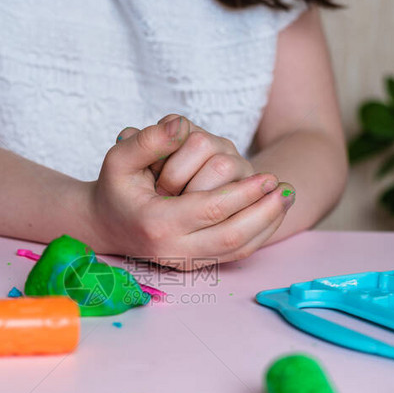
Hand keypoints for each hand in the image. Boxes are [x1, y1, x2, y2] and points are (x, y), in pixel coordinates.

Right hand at [89, 116, 294, 269]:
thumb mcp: (119, 157)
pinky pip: (236, 254)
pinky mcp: (197, 265)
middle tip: (287, 189)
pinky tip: (273, 213)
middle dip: (264, 213)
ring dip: (268, 225)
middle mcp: (173, 250)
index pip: (211, 211)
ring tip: (288, 199)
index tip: (269, 176)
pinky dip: (260, 235)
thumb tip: (181, 127)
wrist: (105, 224)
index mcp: (156, 224)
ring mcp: (186, 262)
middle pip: (232, 236)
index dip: (243, 194)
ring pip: (238, 249)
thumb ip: (148, 140)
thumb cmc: (116, 187)